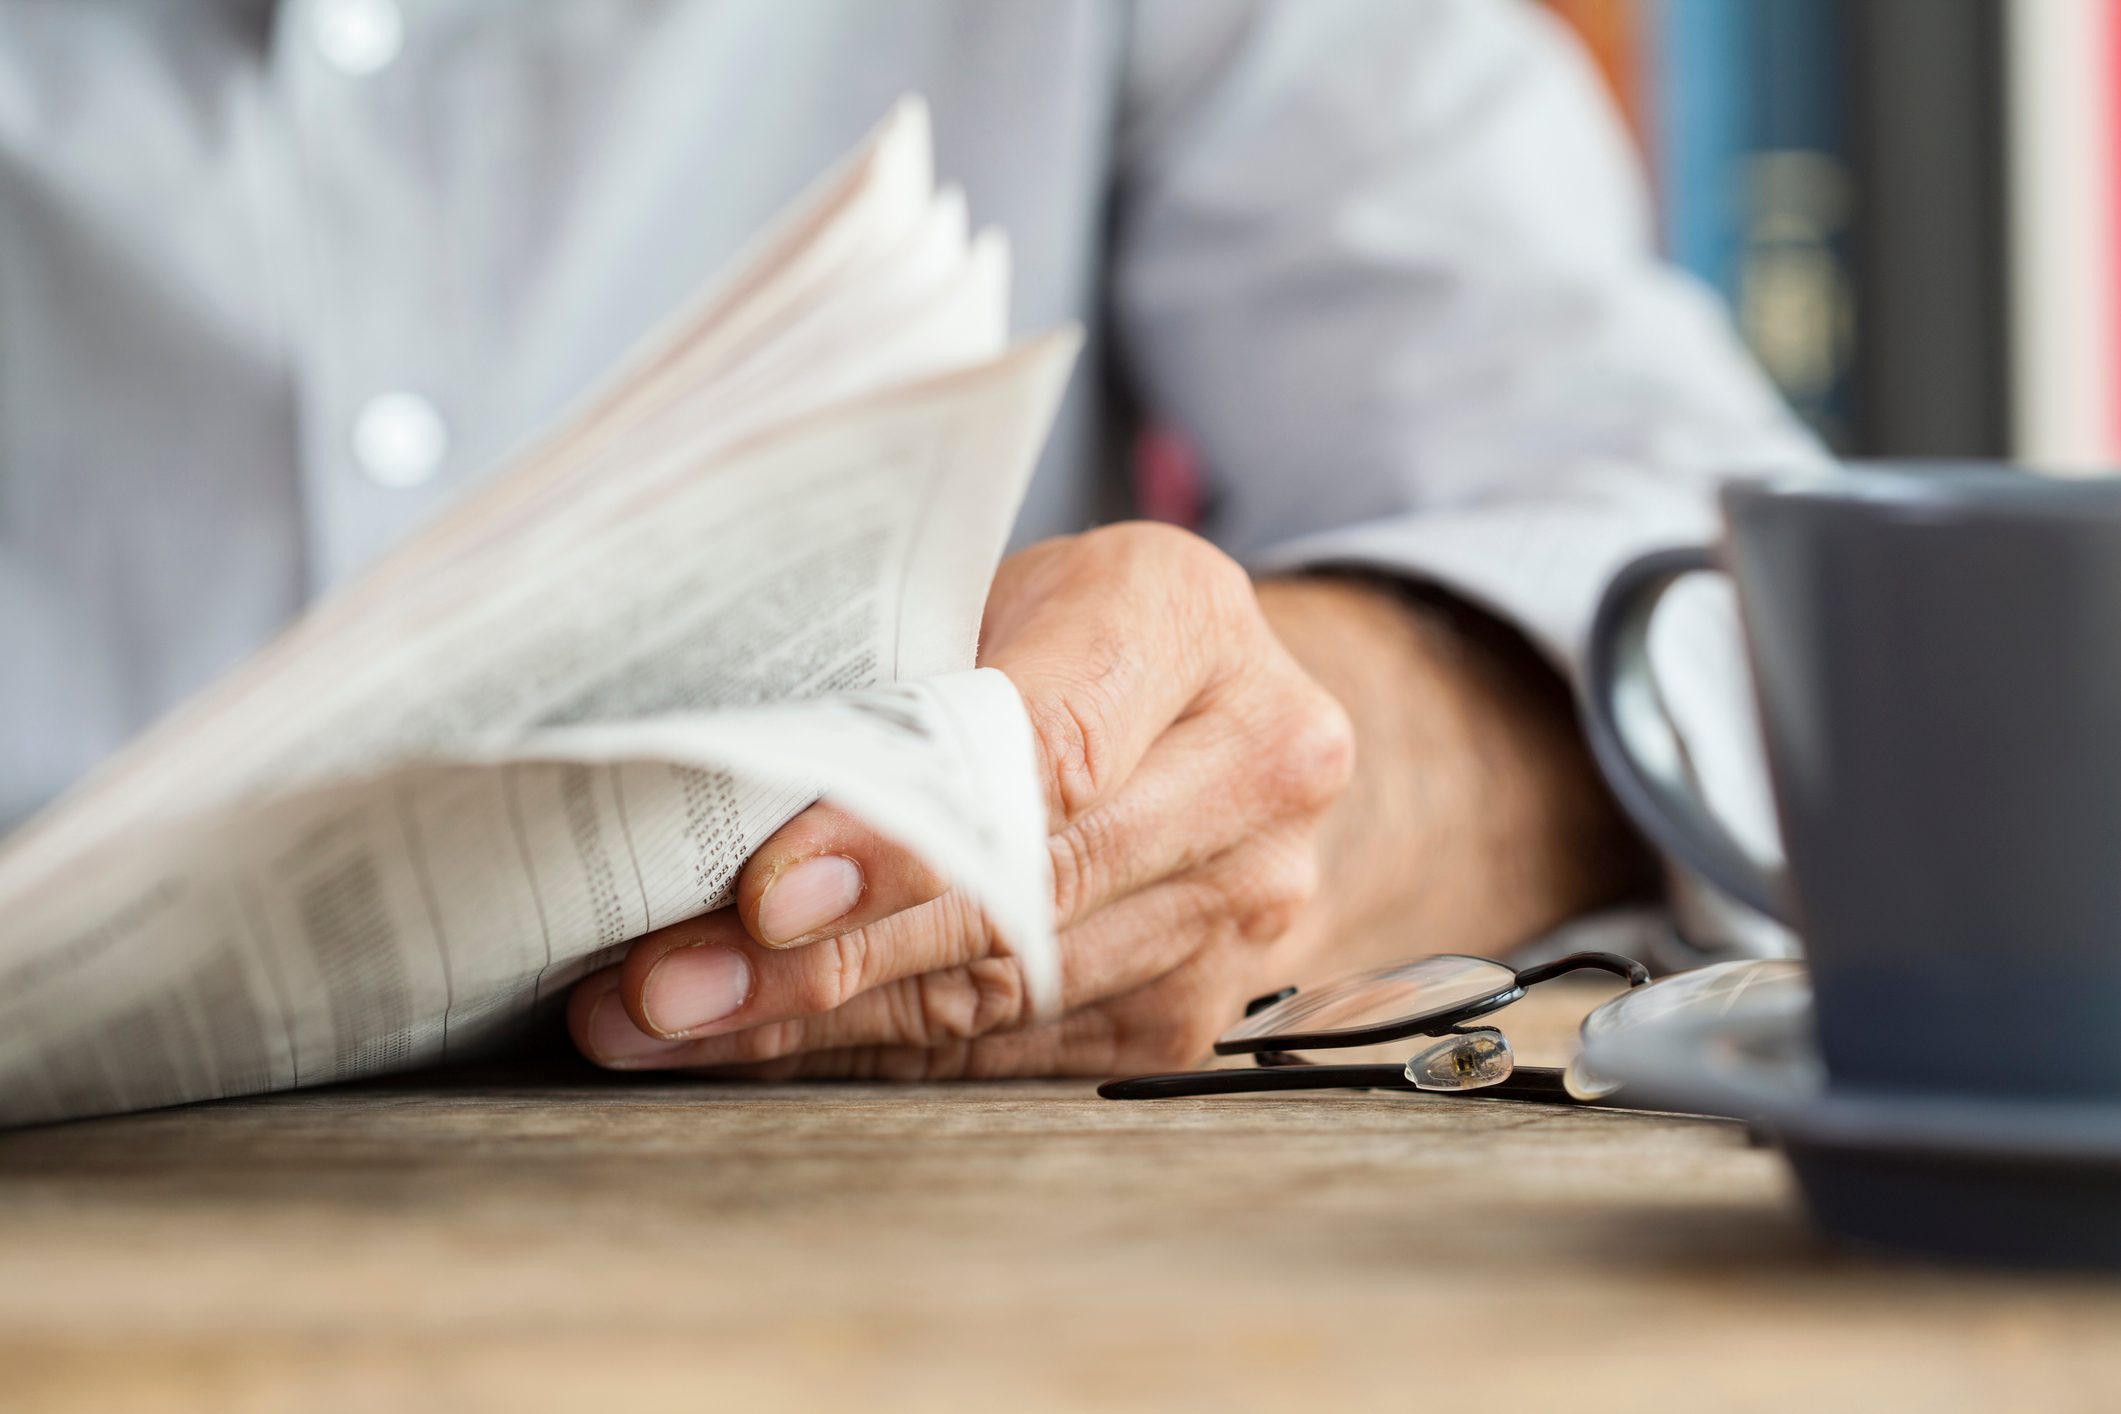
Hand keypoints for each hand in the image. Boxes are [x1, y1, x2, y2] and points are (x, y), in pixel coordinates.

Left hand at [566, 522, 1360, 1078]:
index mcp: (1189, 620)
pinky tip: (761, 1042)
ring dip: (823, 1018)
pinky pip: (1009, 1055)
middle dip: (827, 954)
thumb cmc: (1061, 632)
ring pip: (1007, 993)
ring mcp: (1240, 909)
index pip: (1044, 751)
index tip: (767, 893)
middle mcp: (1253, 770)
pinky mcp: (1191, 1014)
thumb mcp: (990, 594)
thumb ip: (894, 682)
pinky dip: (870, 1054)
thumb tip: (708, 795)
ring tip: (674, 1019)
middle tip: (666, 985)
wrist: (1217, 716)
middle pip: (1026, 893)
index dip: (901, 835)